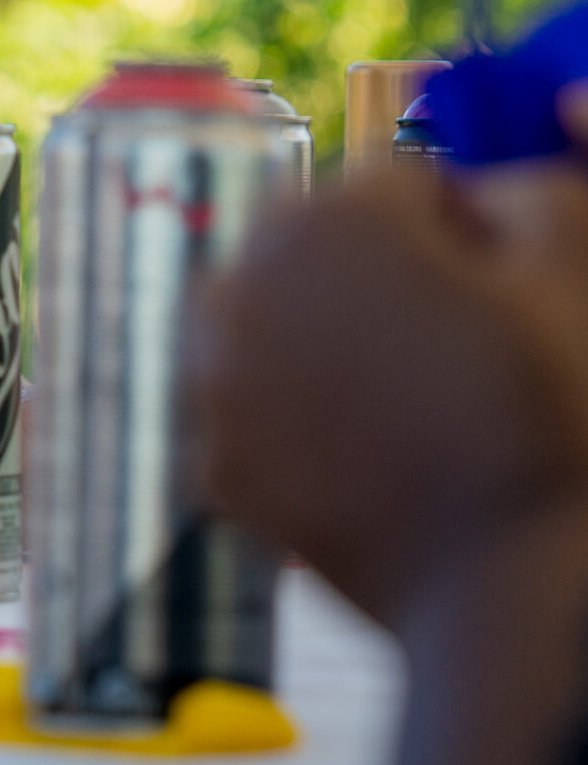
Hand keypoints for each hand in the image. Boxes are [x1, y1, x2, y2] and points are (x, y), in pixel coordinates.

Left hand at [189, 164, 587, 629]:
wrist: (509, 576)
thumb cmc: (549, 414)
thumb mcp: (573, 267)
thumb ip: (523, 194)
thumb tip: (481, 194)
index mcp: (322, 219)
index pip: (400, 188)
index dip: (464, 230)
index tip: (500, 282)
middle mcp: (239, 285)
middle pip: (321, 252)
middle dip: (380, 279)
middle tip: (453, 343)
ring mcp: (213, 380)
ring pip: (279, 327)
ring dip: (328, 343)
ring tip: (409, 399)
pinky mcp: (214, 460)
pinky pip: (259, 411)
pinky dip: (300, 421)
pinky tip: (370, 454)